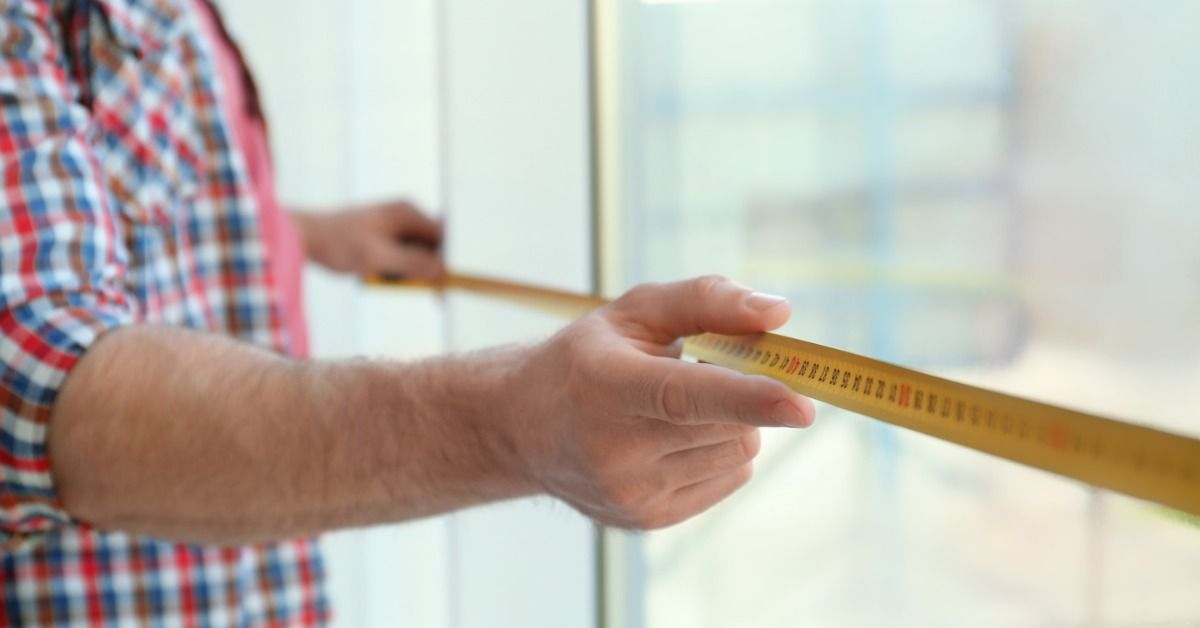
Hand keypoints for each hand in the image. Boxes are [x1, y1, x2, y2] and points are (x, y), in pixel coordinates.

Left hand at [291, 200, 443, 278]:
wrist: (303, 236)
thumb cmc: (338, 243)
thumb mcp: (379, 258)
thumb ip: (414, 263)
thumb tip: (443, 270)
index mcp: (407, 213)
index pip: (443, 238)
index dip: (448, 262)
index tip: (446, 284)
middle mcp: (404, 214)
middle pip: (431, 245)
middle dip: (428, 268)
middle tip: (422, 290)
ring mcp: (393, 223)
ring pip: (416, 252)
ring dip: (408, 269)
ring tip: (385, 277)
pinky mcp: (382, 233)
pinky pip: (400, 252)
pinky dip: (395, 267)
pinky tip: (378, 273)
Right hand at [506, 275, 814, 529]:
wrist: (523, 428)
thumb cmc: (588, 358)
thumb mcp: (635, 310)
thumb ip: (707, 300)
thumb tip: (779, 314)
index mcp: (606, 385)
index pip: (684, 396)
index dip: (748, 397)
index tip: (802, 404)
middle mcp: (614, 449)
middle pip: (729, 424)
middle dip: (742, 393)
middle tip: (705, 368)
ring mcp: (631, 493)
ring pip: (737, 452)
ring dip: (730, 423)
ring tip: (676, 408)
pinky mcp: (647, 520)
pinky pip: (728, 479)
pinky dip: (719, 452)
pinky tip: (673, 438)